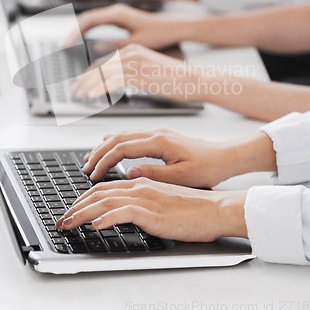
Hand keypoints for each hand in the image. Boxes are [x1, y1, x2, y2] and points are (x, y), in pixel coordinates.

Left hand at [56, 178, 247, 242]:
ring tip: (68, 224)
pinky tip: (95, 226)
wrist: (215, 208)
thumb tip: (125, 209)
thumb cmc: (192, 208)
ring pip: (105, 201)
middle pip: (99, 193)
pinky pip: (123, 213)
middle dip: (75, 206)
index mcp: (141, 182)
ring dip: (82, 214)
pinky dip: (106, 218)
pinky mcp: (153, 212)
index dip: (84, 199)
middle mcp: (140, 186)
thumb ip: (143, 200)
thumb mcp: (162, 200)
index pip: (104, 188)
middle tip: (62, 220)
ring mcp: (146, 198)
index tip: (72, 210)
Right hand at [72, 4, 186, 48]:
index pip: (87, 20)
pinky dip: (88, 28)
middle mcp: (116, 10)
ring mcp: (118, 12)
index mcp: (117, 14)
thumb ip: (114, 45)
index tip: (65, 44)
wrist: (175, 26)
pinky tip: (85, 38)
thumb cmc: (160, 33)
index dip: (73, 33)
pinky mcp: (121, 17)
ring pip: (91, 18)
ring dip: (79, 29)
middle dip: (72, 31)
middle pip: (86, 18)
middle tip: (63, 46)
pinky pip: (99, 20)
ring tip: (70, 43)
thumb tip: (95, 48)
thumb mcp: (136, 43)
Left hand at [72, 44, 200, 102]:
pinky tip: (91, 96)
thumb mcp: (149, 73)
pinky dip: (99, 88)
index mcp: (133, 50)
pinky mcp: (139, 73)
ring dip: (87, 85)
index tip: (82, 84)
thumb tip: (119, 82)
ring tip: (79, 96)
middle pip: (100, 66)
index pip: (104, 61)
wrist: (193, 79)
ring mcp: (135, 62)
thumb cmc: (175, 80)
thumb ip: (133, 74)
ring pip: (103, 73)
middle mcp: (131, 52)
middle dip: (84, 80)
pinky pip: (113, 80)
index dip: (90, 74)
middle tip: (75, 91)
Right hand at [82, 129, 232, 186]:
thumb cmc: (207, 167)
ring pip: (123, 134)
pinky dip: (116, 141)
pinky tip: (110, 145)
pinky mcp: (161, 136)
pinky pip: (131, 135)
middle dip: (98, 152)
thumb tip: (130, 174)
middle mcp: (156, 133)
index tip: (93, 174)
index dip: (104, 161)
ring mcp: (157, 133)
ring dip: (105, 145)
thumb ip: (154, 174)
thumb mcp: (181, 176)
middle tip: (85, 166)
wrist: (224, 156)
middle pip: (117, 138)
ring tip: (91, 157)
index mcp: (159, 142)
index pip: (122, 148)